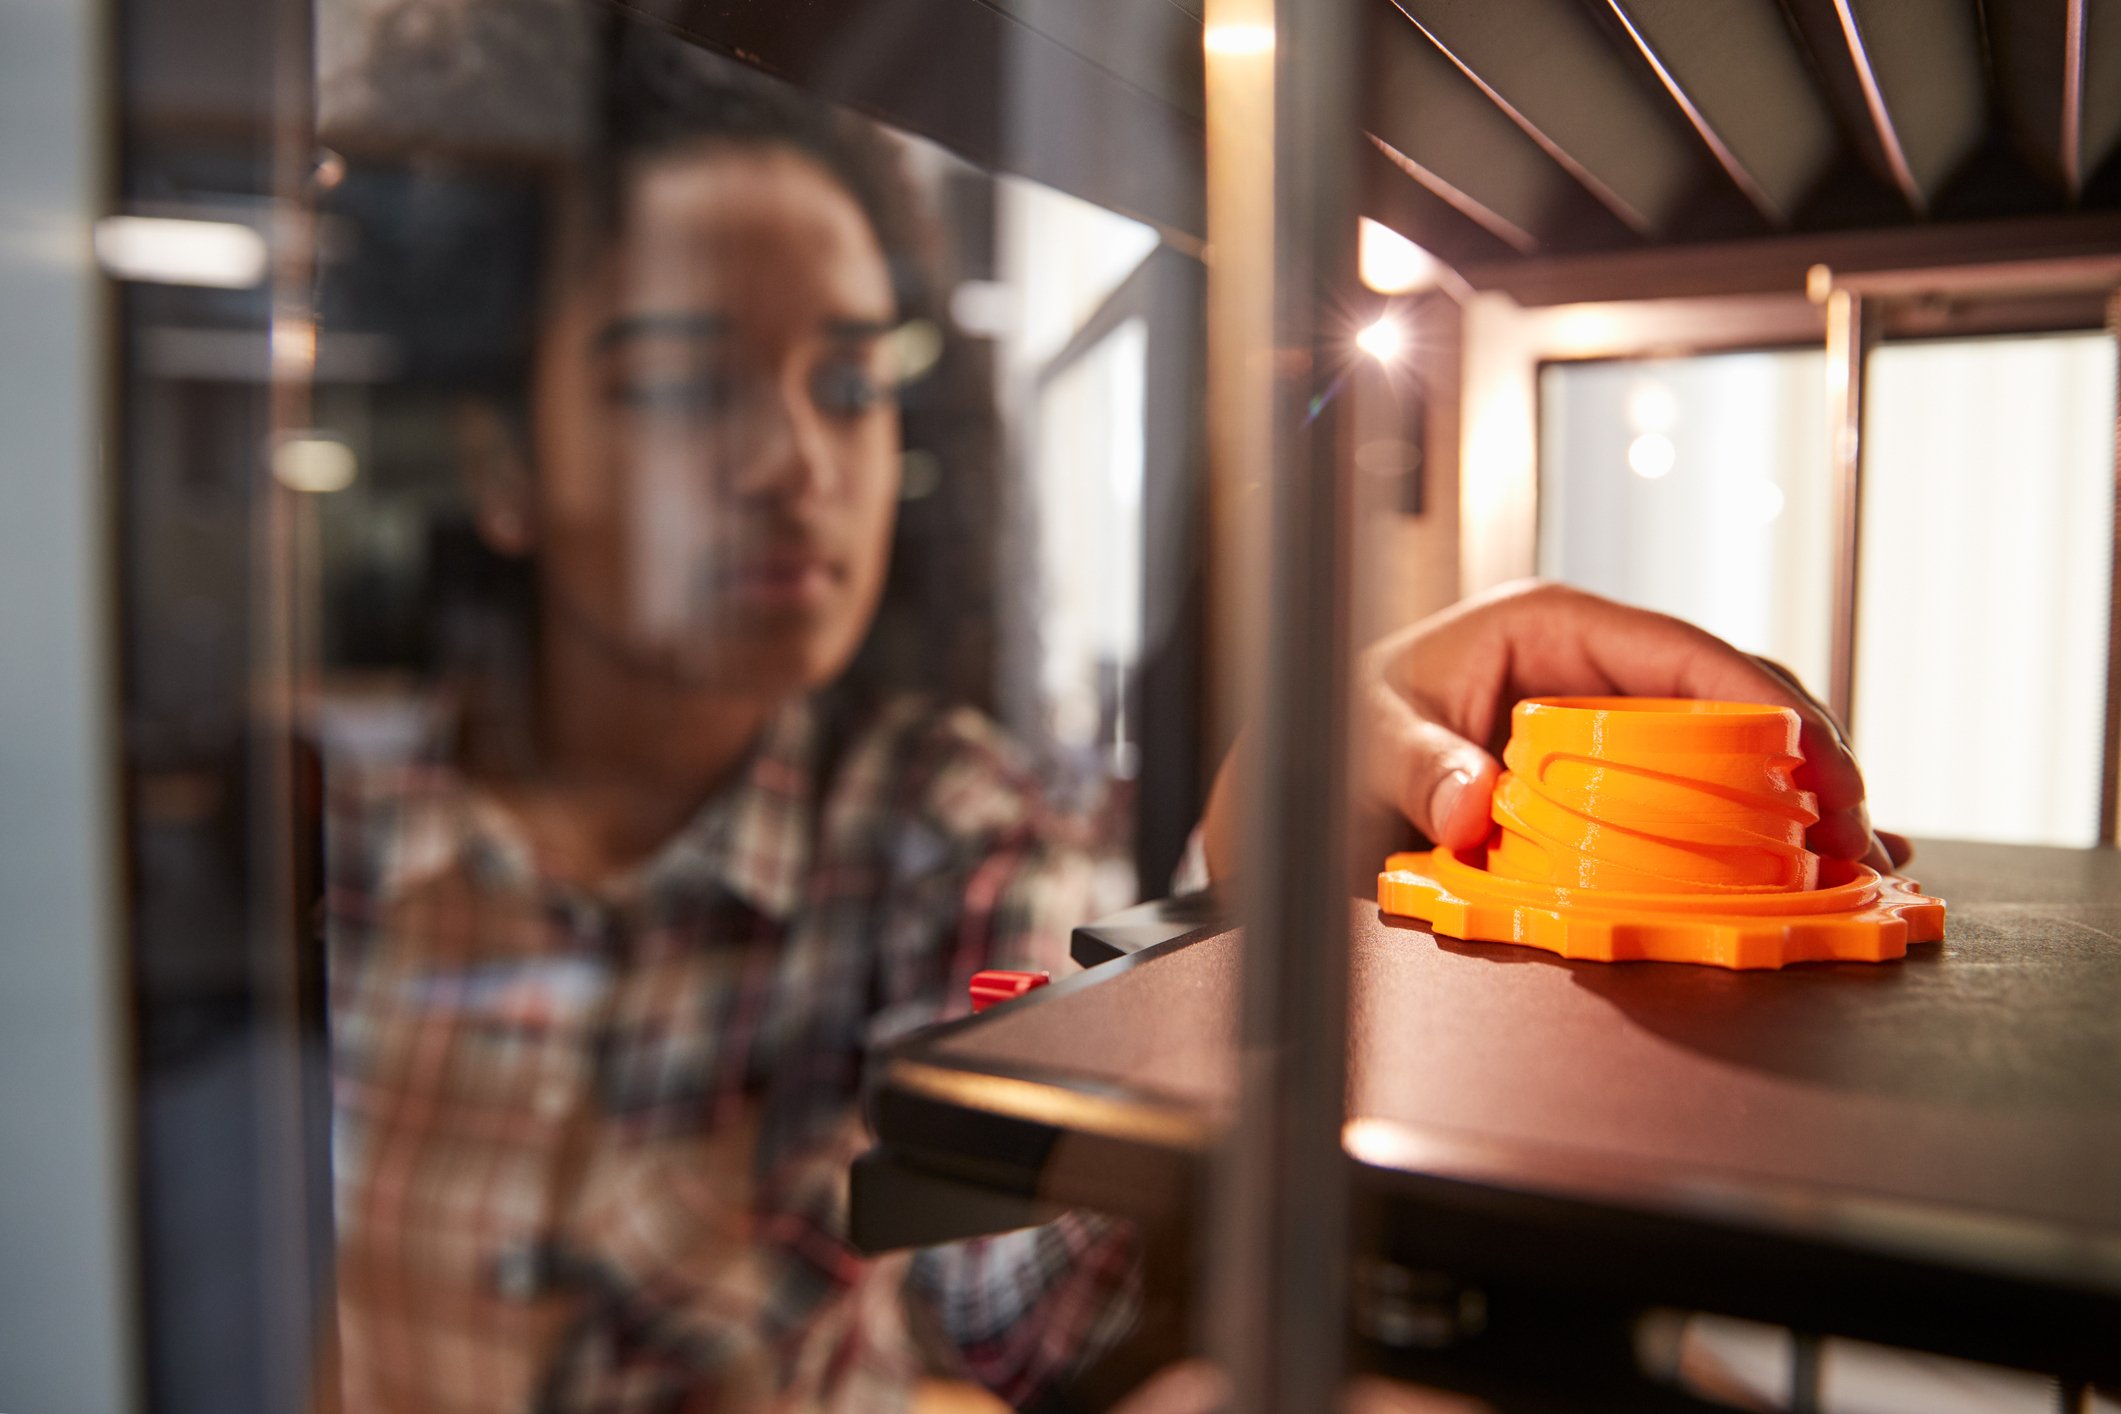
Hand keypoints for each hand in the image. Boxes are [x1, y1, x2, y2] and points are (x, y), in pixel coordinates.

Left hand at [1202, 580, 1909, 879]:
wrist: (1307, 778)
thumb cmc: (1332, 730)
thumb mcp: (1360, 740)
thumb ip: (1413, 764)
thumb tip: (1470, 802)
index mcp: (1546, 625)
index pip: (1678, 650)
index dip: (1761, 701)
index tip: (1817, 759)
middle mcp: (1590, 662)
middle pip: (1726, 694)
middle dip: (1805, 756)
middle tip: (1858, 830)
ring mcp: (1604, 717)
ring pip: (1729, 742)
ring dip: (1796, 797)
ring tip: (1859, 856)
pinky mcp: (1607, 772)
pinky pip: (1697, 787)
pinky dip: (1757, 824)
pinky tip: (1813, 867)